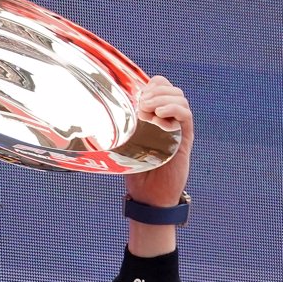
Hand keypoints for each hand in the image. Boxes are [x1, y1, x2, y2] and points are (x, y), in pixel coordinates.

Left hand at [124, 76, 193, 207]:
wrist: (150, 197)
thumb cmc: (137, 174)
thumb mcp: (123, 148)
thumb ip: (119, 132)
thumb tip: (96, 117)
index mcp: (156, 118)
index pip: (161, 88)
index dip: (152, 84)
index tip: (137, 93)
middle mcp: (169, 120)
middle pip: (171, 90)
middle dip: (156, 89)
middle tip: (142, 101)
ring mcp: (178, 129)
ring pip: (180, 99)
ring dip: (163, 97)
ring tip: (148, 107)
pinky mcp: (185, 139)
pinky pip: (186, 116)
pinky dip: (174, 109)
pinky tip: (160, 113)